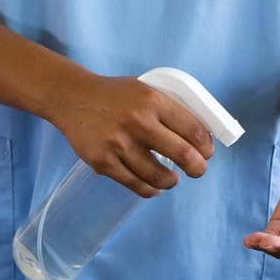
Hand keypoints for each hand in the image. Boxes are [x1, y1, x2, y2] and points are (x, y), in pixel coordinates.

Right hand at [47, 72, 214, 197]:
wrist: (72, 98)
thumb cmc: (115, 95)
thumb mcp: (145, 89)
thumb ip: (170, 108)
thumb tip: (200, 136)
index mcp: (153, 100)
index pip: (194, 130)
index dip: (206, 147)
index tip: (207, 153)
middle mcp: (137, 122)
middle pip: (183, 155)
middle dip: (197, 168)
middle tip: (197, 170)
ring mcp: (118, 144)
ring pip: (159, 176)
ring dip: (171, 181)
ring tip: (171, 179)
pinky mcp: (102, 161)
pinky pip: (135, 184)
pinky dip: (149, 189)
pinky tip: (154, 187)